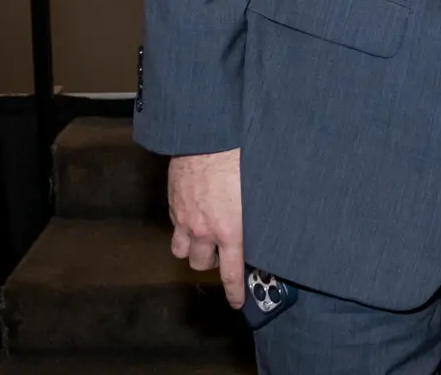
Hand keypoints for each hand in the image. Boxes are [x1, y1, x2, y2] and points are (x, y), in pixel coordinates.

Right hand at [168, 149, 244, 307]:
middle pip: (201, 264)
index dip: (233, 291)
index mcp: (230, 229)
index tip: (237, 302)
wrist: (206, 139)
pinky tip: (194, 215)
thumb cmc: (238, 160)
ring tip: (204, 238)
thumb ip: (258, 214)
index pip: (230, 271)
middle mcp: (204, 230)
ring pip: (182, 250)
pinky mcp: (173, 205)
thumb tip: (267, 222)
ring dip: (193, 248)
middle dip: (212, 262)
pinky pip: (175, 227)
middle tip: (222, 251)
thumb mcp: (258, 190)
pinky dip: (183, 227)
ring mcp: (185, 219)